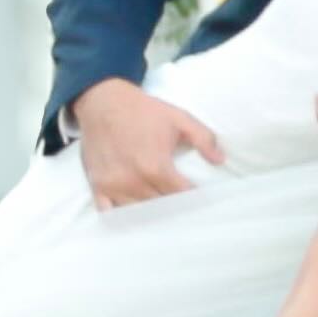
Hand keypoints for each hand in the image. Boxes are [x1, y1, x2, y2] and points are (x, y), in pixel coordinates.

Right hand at [72, 78, 224, 210]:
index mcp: (156, 166)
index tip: (197, 195)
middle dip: (173, 206)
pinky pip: (110, 213)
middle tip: (181, 203)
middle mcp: (134, 181)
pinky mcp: (97, 186)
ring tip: (161, 208)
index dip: (192, 197)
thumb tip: (220, 160)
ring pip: (138, 214)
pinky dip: (123, 215)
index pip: (181, 195)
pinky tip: (134, 211)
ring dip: (151, 213)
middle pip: (161, 207)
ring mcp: (113, 186)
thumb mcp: (179, 118)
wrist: (102, 101)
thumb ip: (203, 139)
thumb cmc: (143, 110)